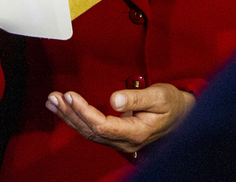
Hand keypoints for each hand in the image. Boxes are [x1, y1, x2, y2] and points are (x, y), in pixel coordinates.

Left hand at [45, 83, 195, 156]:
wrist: (182, 116)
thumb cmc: (172, 105)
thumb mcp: (159, 97)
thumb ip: (137, 98)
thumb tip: (115, 100)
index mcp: (135, 132)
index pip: (102, 125)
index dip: (84, 111)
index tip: (70, 96)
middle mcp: (124, 141)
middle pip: (90, 130)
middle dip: (70, 113)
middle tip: (54, 97)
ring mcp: (119, 140)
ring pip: (88, 131)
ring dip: (69, 116)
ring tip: (53, 101)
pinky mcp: (115, 135)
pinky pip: (91, 129)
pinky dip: (75, 118)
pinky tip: (64, 108)